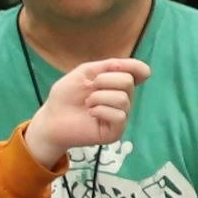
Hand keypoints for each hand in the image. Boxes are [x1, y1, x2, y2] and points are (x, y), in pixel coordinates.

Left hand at [25, 54, 148, 165]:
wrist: (52, 117)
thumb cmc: (66, 95)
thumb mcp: (86, 72)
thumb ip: (110, 66)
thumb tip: (145, 70)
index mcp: (117, 84)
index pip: (139, 72)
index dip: (134, 67)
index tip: (115, 66)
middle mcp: (123, 99)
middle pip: (128, 82)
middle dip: (104, 81)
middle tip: (90, 88)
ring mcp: (120, 116)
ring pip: (123, 99)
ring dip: (99, 97)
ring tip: (88, 103)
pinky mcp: (116, 132)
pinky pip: (119, 116)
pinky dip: (101, 111)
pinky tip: (91, 114)